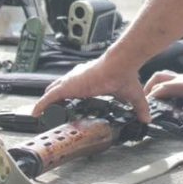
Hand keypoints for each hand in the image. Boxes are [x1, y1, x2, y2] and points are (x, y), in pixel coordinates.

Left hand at [32, 56, 150, 121]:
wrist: (121, 65)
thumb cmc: (124, 75)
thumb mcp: (131, 95)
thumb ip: (138, 107)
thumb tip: (147, 118)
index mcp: (88, 81)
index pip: (73, 88)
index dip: (66, 98)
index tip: (63, 109)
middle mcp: (77, 79)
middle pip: (58, 90)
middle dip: (52, 102)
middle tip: (48, 115)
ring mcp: (71, 82)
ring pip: (51, 94)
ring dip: (44, 105)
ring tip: (38, 117)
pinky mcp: (68, 85)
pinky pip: (49, 98)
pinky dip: (41, 106)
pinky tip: (35, 114)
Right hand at [143, 71, 182, 126]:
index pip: (166, 86)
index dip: (154, 95)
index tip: (145, 105)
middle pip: (158, 80)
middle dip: (147, 92)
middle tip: (141, 107)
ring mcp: (182, 78)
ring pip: (159, 77)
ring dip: (150, 86)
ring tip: (145, 102)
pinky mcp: (181, 80)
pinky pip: (163, 79)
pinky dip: (156, 86)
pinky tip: (156, 99)